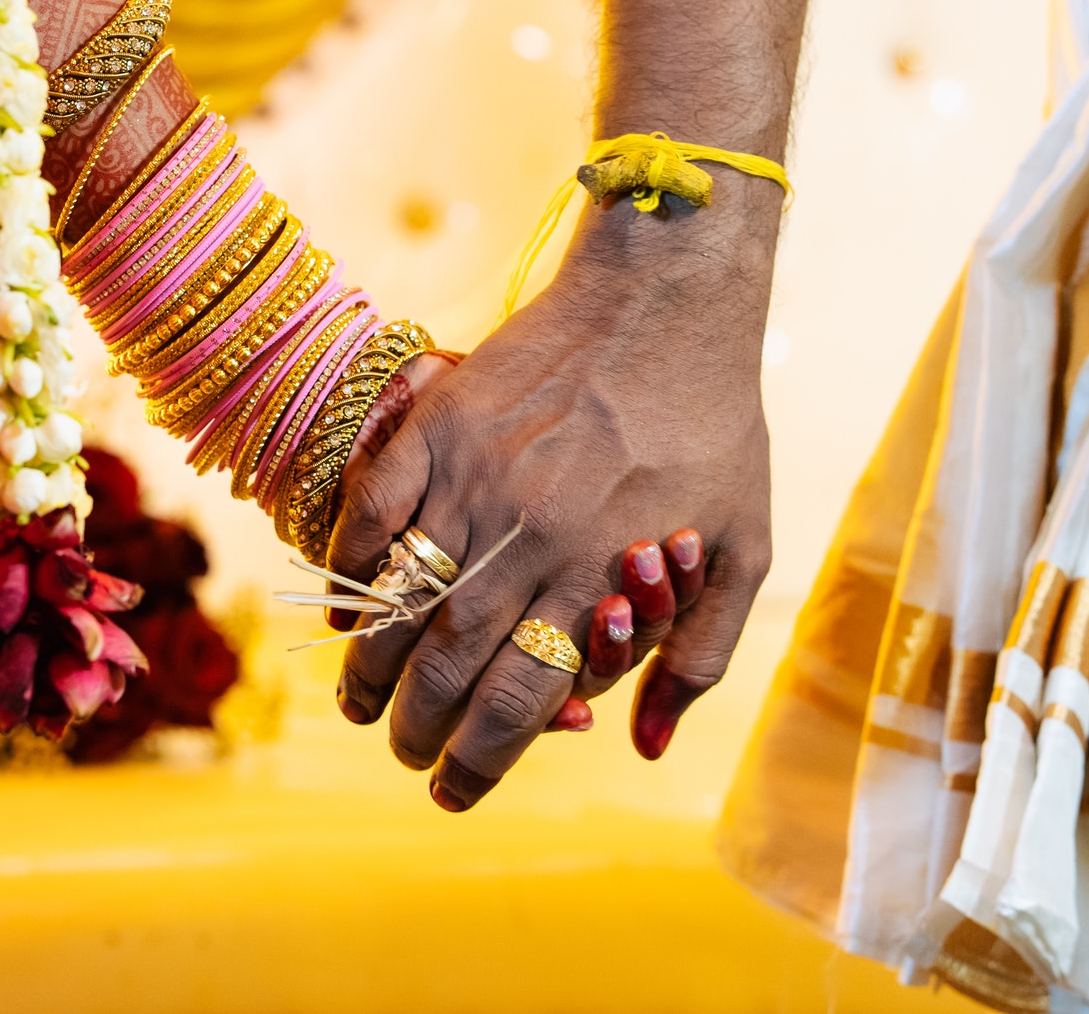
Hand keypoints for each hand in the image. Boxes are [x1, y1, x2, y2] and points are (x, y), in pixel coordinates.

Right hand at [326, 197, 775, 809]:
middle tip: (404, 751)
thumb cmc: (714, 424)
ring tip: (357, 705)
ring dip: (370, 663)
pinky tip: (344, 606)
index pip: (525, 696)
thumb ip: (696, 655)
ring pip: (403, 595)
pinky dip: (349, 564)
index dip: (481, 759)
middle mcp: (530, 534)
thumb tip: (645, 745)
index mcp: (600, 573)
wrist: (667, 298)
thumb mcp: (744, 547)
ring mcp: (477, 476)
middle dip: (419, 724)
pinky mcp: (441, 423)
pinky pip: (374, 509)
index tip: (452, 791)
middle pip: (453, 661)